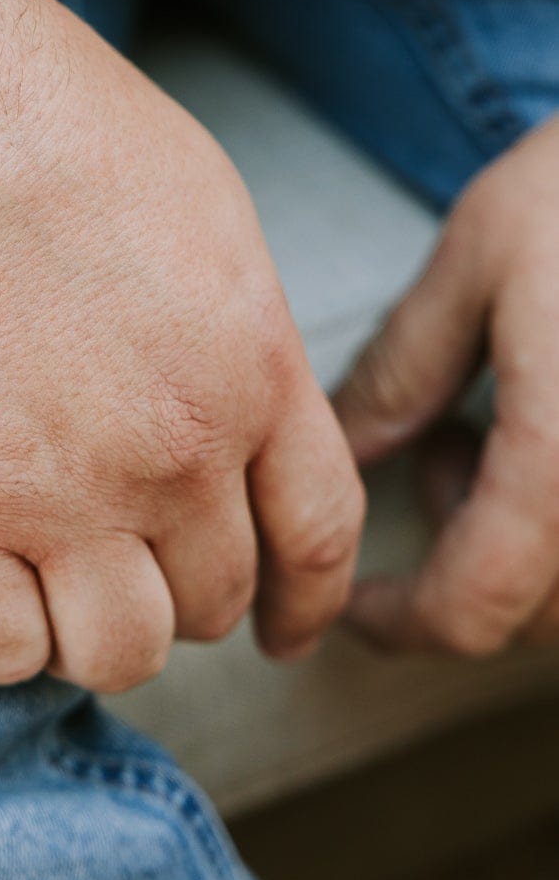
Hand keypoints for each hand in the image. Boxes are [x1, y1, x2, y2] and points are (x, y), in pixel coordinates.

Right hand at [0, 0, 364, 692]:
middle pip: (214, 599)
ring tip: (44, 574)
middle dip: (178, 586)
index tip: (276, 619)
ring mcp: (54, 496)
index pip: (319, 534)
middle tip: (119, 550)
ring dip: (91, 627)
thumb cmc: (20, 108)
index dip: (302, 596)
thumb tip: (242, 410)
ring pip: (119, 654)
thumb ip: (236, 326)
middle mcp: (170, 449)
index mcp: (246, 360)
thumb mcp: (192, 197)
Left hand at [335, 114, 558, 656]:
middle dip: (467, 566)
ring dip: (536, 559)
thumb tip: (341, 457)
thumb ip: (403, 372)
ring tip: (510, 435)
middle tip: (442, 451)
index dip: (398, 621)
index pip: (475, 607)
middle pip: (544, 620)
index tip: (352, 605)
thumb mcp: (482, 258)